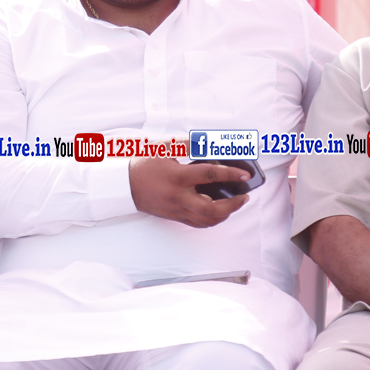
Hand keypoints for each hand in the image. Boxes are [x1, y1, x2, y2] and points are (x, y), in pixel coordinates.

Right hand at [129, 157, 249, 227]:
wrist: (124, 184)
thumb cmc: (145, 164)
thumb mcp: (165, 148)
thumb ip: (189, 145)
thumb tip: (209, 145)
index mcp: (178, 177)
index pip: (210, 175)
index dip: (231, 174)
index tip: (245, 175)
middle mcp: (178, 196)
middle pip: (212, 208)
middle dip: (233, 205)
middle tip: (244, 196)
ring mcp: (176, 209)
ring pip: (207, 220)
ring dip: (225, 214)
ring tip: (235, 203)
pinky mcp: (174, 216)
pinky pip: (198, 224)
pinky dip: (212, 219)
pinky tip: (220, 210)